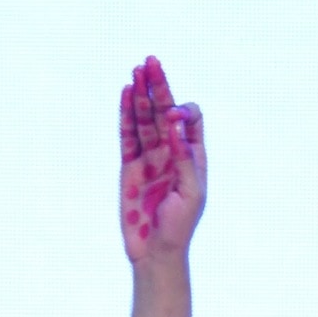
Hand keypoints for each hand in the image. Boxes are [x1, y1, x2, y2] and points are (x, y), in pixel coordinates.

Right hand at [119, 55, 204, 260]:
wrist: (155, 253)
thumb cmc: (179, 228)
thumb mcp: (190, 194)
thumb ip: (184, 158)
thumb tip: (175, 123)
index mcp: (192, 157)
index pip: (190, 120)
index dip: (182, 112)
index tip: (173, 118)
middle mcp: (171, 153)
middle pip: (163, 111)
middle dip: (158, 87)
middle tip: (151, 63)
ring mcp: (149, 159)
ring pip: (143, 119)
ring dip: (140, 95)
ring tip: (137, 71)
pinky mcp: (130, 167)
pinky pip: (127, 136)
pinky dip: (125, 116)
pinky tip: (124, 94)